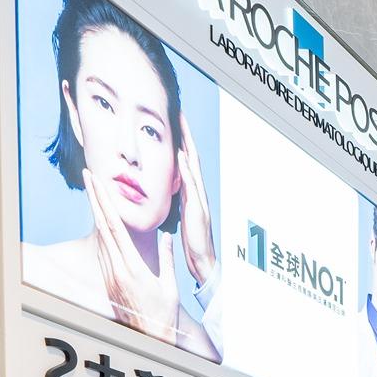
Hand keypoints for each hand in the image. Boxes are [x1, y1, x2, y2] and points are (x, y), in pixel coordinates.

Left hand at [87, 182, 178, 341]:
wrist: (149, 337)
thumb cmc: (163, 314)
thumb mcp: (169, 286)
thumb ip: (167, 259)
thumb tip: (168, 237)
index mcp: (132, 268)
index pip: (114, 228)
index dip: (104, 203)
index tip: (97, 183)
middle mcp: (116, 270)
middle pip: (101, 227)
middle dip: (95, 199)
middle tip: (88, 176)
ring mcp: (109, 275)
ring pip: (99, 237)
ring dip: (97, 212)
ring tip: (94, 191)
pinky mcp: (107, 281)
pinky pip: (103, 251)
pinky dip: (101, 232)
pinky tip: (100, 220)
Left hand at [175, 112, 217, 297]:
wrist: (203, 263)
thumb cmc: (193, 243)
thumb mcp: (183, 216)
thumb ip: (180, 199)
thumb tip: (172, 187)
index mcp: (191, 194)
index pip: (185, 162)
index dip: (181, 141)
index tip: (174, 121)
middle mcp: (197, 193)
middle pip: (192, 157)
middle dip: (186, 135)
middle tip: (179, 112)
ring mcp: (199, 201)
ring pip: (193, 167)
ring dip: (188, 145)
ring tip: (181, 126)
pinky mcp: (198, 211)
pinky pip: (192, 186)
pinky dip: (187, 170)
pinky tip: (182, 157)